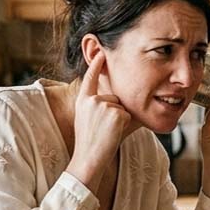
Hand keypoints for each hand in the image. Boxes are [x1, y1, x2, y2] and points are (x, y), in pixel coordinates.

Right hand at [66, 50, 129, 191]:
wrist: (89, 157)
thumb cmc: (90, 142)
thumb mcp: (88, 119)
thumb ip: (99, 106)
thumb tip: (117, 99)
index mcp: (82, 100)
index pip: (90, 78)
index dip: (95, 65)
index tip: (100, 52)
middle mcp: (91, 100)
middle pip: (114, 98)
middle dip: (114, 112)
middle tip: (102, 129)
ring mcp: (103, 104)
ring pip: (121, 106)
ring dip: (119, 119)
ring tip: (106, 132)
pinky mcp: (115, 112)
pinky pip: (127, 114)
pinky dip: (124, 124)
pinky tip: (112, 132)